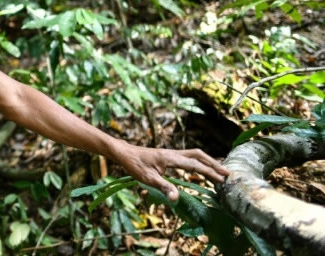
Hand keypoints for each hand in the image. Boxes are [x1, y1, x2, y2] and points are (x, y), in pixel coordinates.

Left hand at [114, 144, 229, 201]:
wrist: (125, 153)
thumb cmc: (135, 165)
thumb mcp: (147, 179)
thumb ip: (163, 187)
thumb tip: (176, 199)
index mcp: (170, 158)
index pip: (194, 165)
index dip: (209, 172)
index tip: (222, 180)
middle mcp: (173, 153)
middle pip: (198, 155)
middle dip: (214, 164)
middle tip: (228, 174)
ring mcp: (172, 153)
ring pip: (194, 154)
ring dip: (208, 161)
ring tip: (220, 171)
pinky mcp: (169, 155)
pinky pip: (189, 156)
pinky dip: (200, 161)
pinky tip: (202, 168)